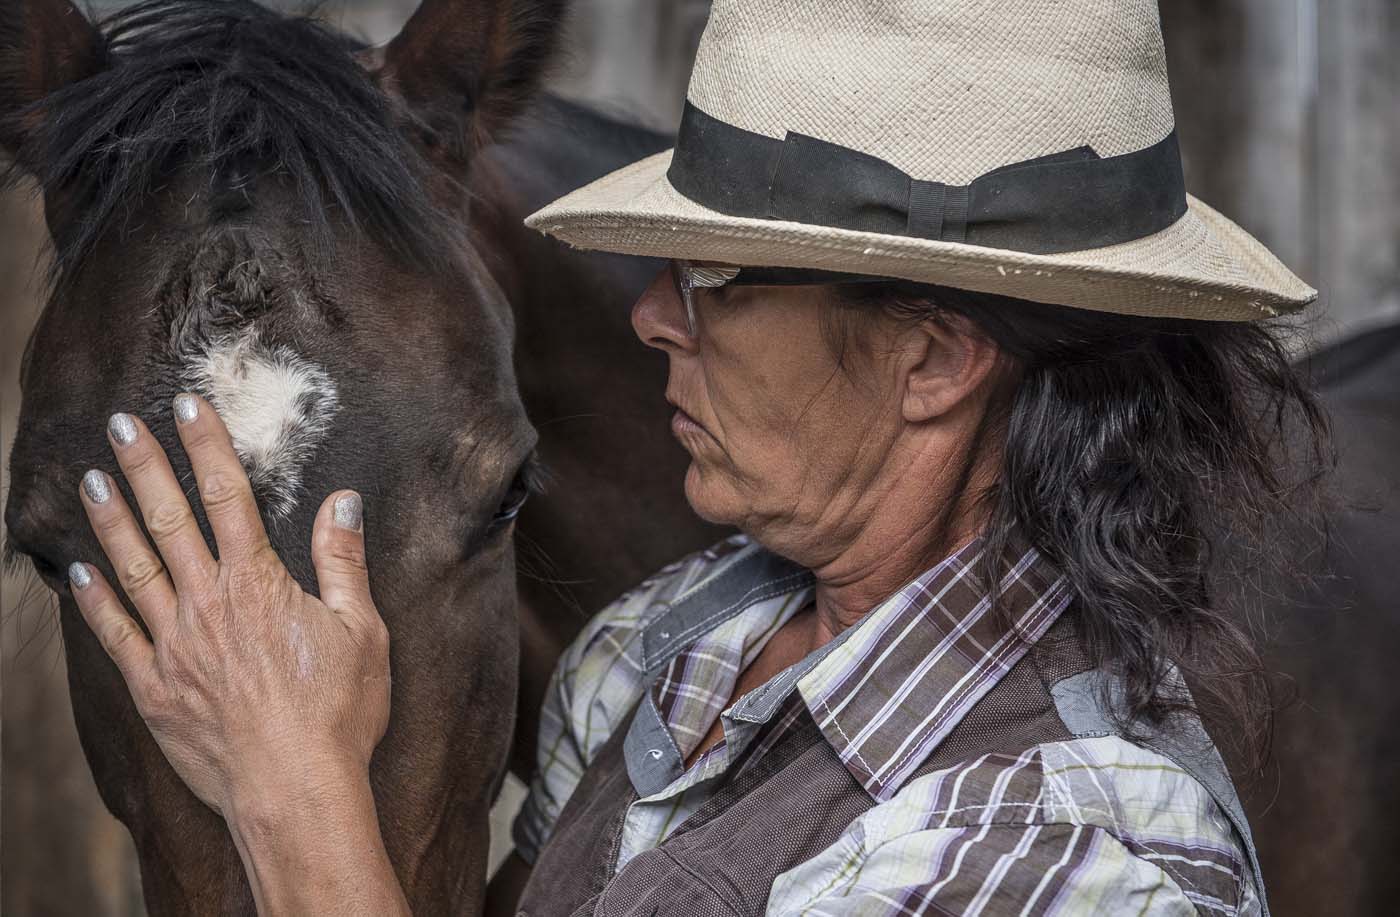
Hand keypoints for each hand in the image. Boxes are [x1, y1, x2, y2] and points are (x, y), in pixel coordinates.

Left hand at [67, 394, 390, 818]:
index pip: (228, 496)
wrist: (295, 789)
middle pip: (169, 519)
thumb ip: (342, 561)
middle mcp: (208, 603)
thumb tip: (342, 500)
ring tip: (90, 481)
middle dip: (143, 466)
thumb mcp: (362, 630)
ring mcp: (174, 645)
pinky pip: (114, 634)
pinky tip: (78, 573)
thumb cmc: (338, 713)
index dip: (206, 445)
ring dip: (110, 520)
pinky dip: (94, 601)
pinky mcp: (154, 687)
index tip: (187, 405)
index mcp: (259, 584)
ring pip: (132, 568)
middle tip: (119, 424)